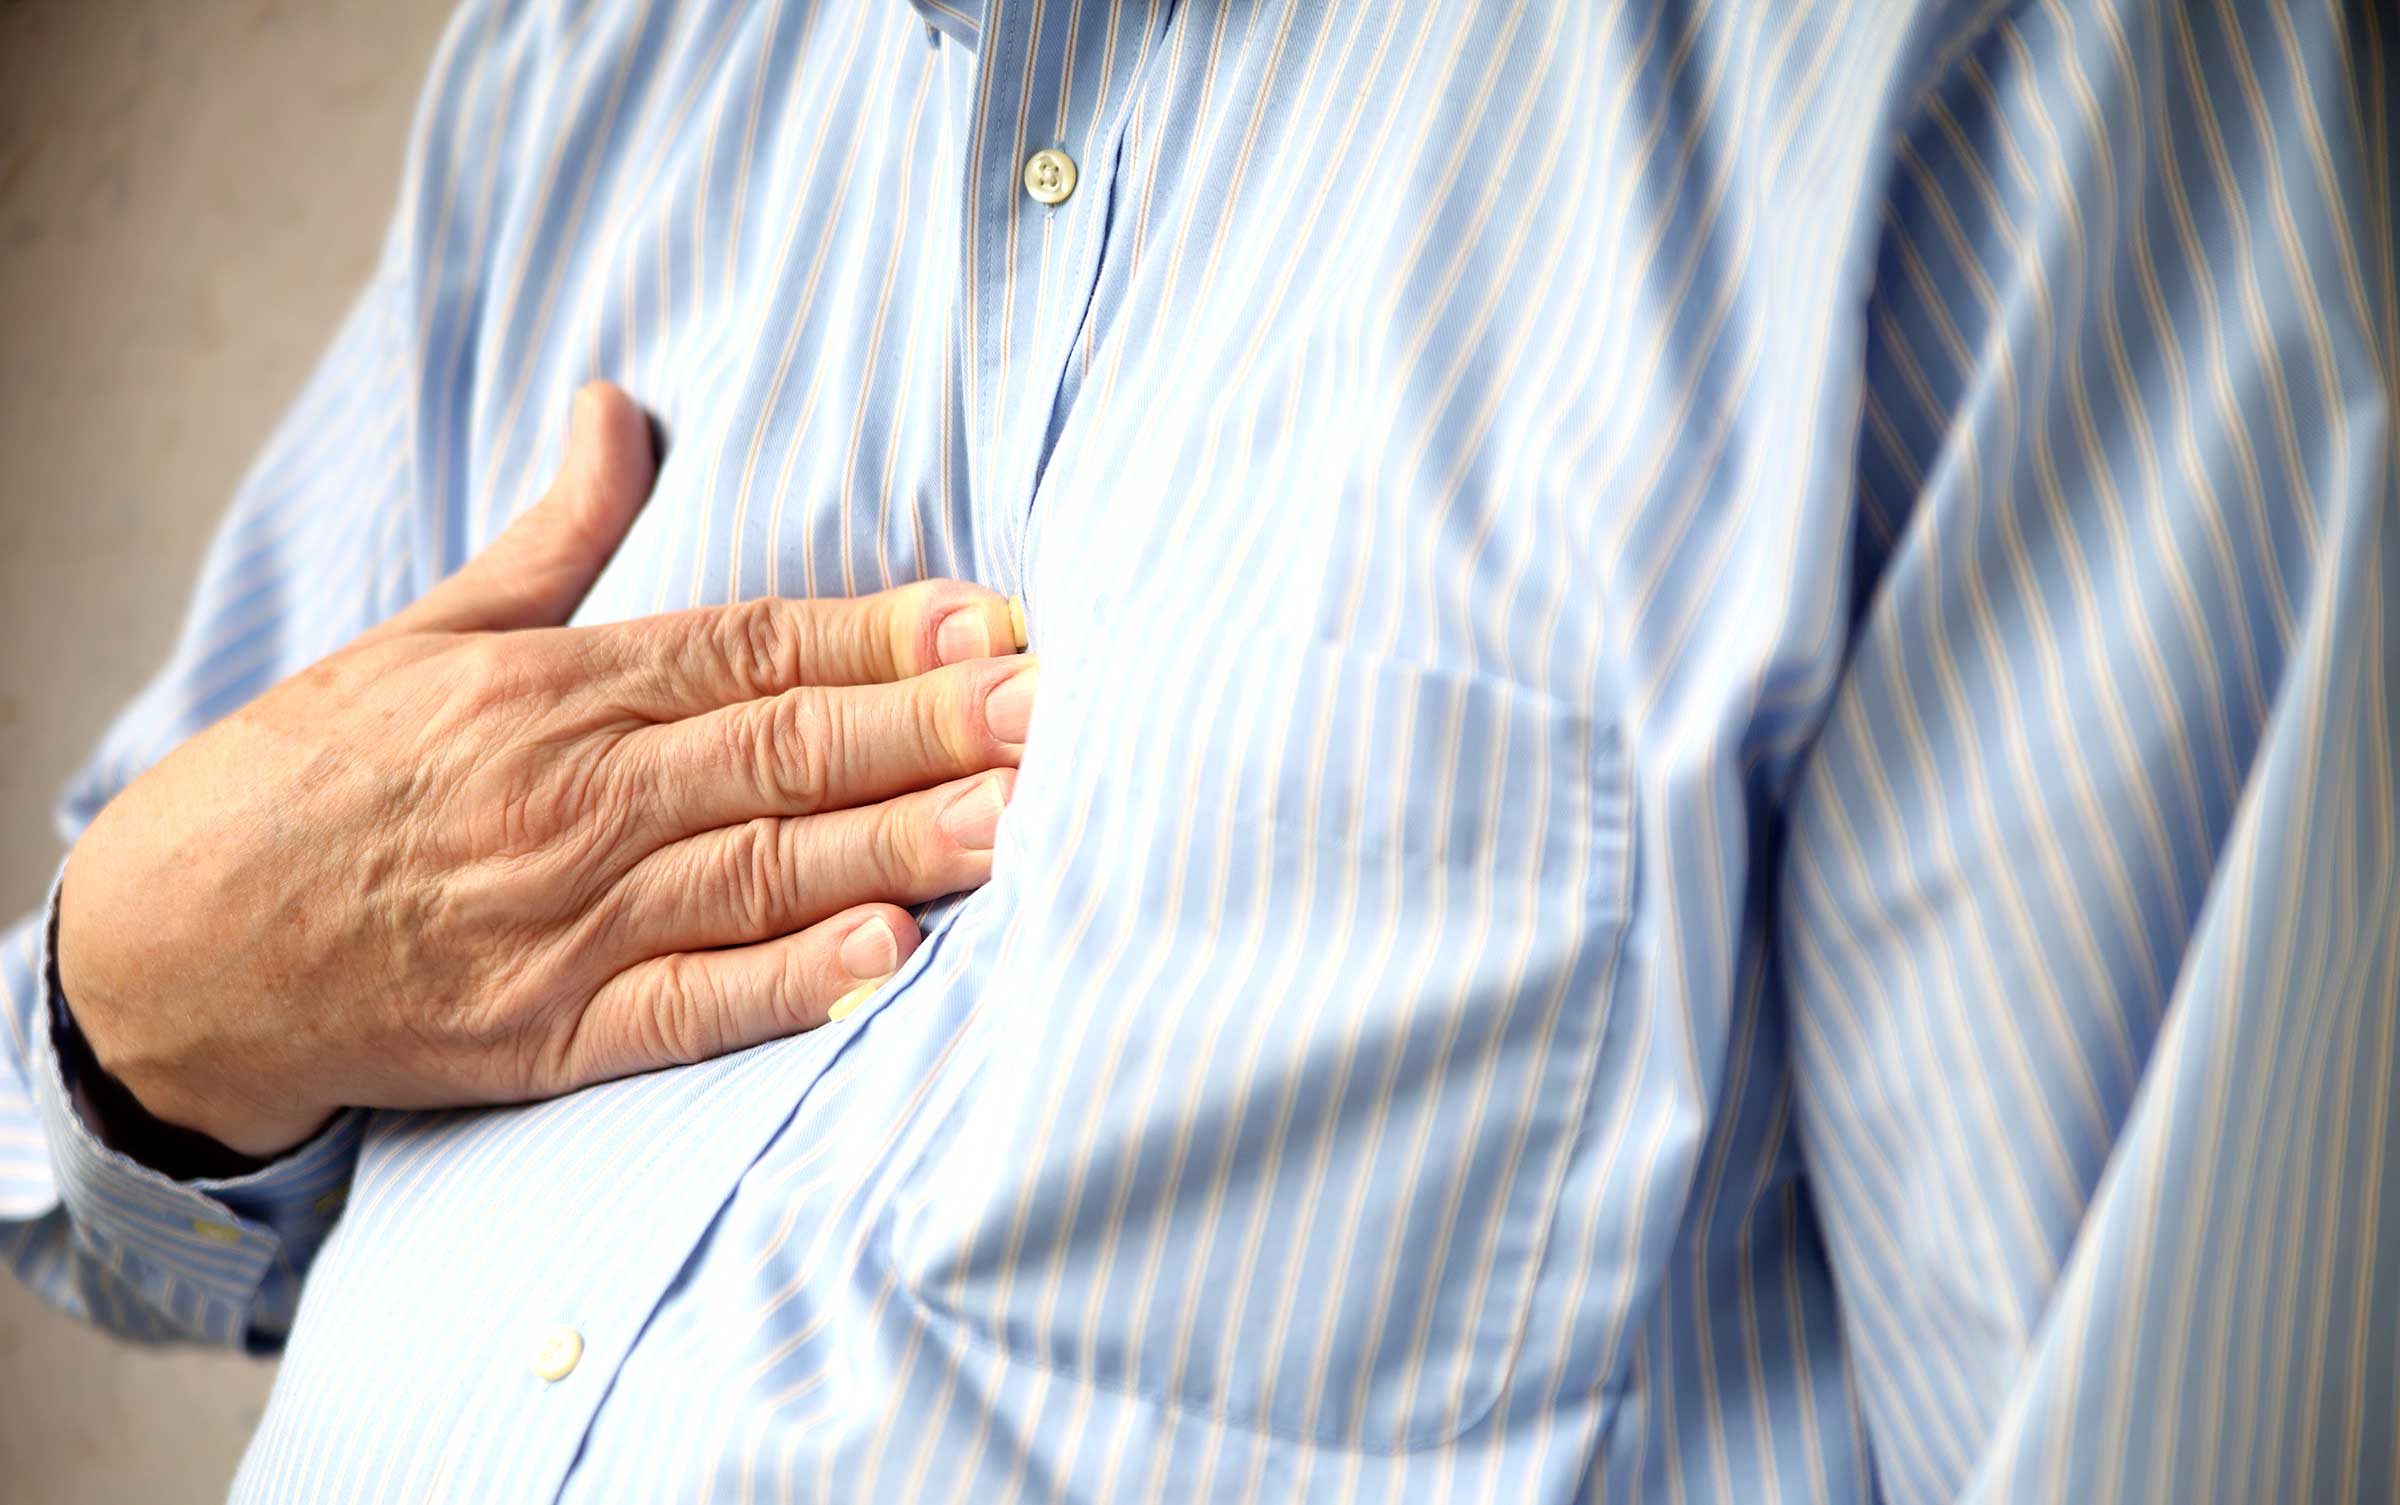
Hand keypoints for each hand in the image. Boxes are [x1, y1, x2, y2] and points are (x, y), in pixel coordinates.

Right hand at [55, 384, 1035, 1157]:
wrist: (171, 948)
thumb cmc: (311, 777)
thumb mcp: (427, 631)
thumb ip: (555, 534)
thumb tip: (621, 407)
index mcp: (548, 688)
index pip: (749, 649)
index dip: (879, 636)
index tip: (990, 622)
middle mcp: (566, 795)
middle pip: (779, 749)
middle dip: (928, 727)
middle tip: (1050, 708)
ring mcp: (560, 919)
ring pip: (759, 867)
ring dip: (896, 842)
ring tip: (1016, 817)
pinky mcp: (546, 1033)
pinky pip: (689, 1005)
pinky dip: (790, 980)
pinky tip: (886, 952)